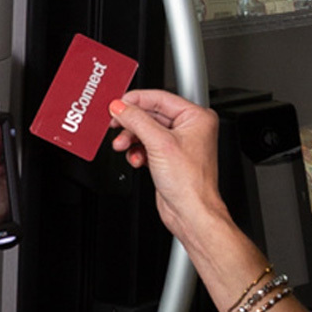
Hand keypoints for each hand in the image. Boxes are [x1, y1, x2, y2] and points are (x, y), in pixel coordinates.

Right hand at [110, 89, 229, 240]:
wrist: (190, 212)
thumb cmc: (190, 183)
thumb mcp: (159, 144)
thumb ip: (136, 120)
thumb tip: (120, 106)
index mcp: (196, 117)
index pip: (160, 98)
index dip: (136, 100)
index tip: (117, 103)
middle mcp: (189, 128)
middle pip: (151, 115)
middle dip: (131, 123)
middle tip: (115, 124)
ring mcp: (178, 143)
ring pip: (146, 131)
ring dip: (131, 138)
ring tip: (122, 145)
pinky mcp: (168, 157)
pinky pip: (146, 145)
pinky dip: (137, 151)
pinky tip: (136, 158)